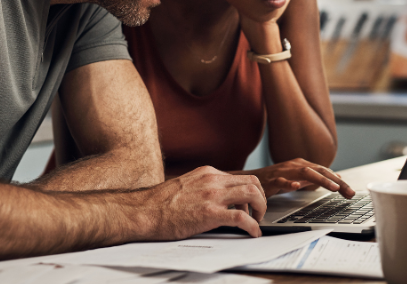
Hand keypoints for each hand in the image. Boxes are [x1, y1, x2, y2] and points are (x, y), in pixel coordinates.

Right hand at [143, 166, 266, 238]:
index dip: (250, 192)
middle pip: (252, 182)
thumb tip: (216, 198)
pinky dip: (253, 226)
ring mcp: (212, 196)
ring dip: (261, 209)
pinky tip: (253, 233)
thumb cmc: (160, 203)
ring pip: (252, 194)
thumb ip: (204, 187)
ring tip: (257, 222)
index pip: (241, 177)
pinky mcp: (210, 213)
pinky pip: (241, 217)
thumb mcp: (187, 185)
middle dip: (261, 198)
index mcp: (207, 173)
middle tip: (258, 212)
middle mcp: (213, 180)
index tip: (249, 204)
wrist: (145, 211)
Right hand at [242, 159, 354, 197]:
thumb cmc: (276, 179)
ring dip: (320, 179)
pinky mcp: (272, 180)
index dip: (339, 181)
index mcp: (302, 165)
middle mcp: (295, 166)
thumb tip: (336, 178)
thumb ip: (316, 178)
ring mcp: (284, 172)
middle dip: (336, 181)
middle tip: (348, 192)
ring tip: (333, 187)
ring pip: (305, 173)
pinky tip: (297, 186)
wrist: (252, 179)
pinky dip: (289, 183)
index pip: (325, 172)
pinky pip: (281, 181)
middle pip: (319, 171)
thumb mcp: (299, 178)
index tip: (350, 192)